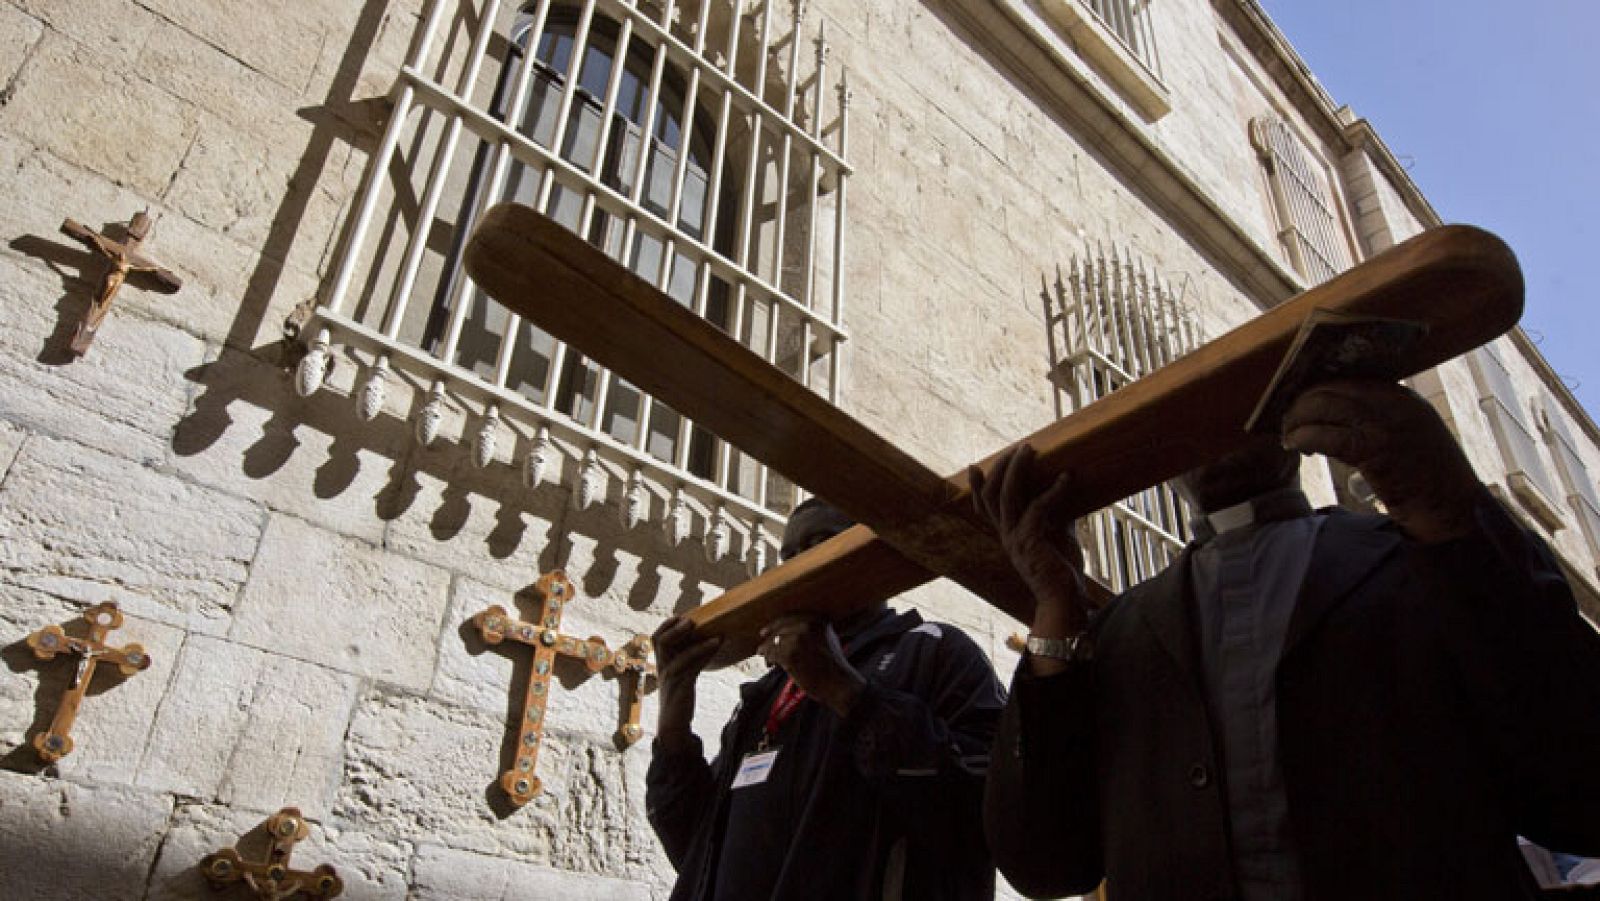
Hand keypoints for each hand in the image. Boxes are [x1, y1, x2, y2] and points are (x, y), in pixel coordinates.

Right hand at [652, 616, 721, 751]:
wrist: (674, 724)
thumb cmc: (680, 696)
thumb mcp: (683, 674)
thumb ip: (690, 658)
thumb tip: (710, 639)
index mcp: (661, 663)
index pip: (656, 638)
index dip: (667, 625)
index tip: (682, 617)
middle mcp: (662, 667)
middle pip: (661, 641)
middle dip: (676, 629)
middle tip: (692, 621)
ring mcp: (670, 678)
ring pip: (680, 655)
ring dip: (699, 643)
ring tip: (716, 635)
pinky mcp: (680, 687)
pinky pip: (692, 668)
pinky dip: (705, 656)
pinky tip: (717, 648)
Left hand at [757, 615, 866, 716]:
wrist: (839, 684)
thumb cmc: (834, 667)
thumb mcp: (828, 640)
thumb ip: (812, 631)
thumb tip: (789, 632)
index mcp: (817, 620)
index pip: (789, 618)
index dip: (775, 625)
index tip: (765, 631)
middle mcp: (807, 625)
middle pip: (779, 630)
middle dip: (769, 639)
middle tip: (761, 647)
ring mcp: (798, 639)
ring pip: (774, 642)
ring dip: (767, 651)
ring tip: (765, 658)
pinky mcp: (790, 654)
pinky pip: (772, 654)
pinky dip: (769, 659)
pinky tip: (769, 664)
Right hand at [969, 443, 1090, 636]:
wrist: (1064, 602)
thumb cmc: (1062, 572)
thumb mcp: (1059, 537)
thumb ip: (1057, 515)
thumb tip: (1065, 491)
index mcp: (1008, 535)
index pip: (984, 507)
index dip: (977, 487)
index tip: (973, 466)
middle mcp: (1006, 535)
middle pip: (991, 494)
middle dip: (1001, 467)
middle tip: (1018, 448)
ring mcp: (1016, 538)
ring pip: (1007, 496)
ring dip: (1018, 469)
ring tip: (1029, 450)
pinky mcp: (1031, 541)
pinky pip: (1038, 507)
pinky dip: (1054, 489)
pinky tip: (1067, 478)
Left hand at [1282, 379, 1485, 543]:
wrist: (1455, 508)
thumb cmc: (1431, 479)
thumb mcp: (1411, 435)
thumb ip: (1381, 420)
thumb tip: (1339, 415)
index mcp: (1403, 397)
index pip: (1348, 380)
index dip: (1318, 390)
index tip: (1302, 404)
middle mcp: (1394, 404)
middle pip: (1331, 389)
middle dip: (1302, 403)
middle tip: (1289, 421)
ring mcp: (1386, 424)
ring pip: (1324, 407)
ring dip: (1298, 420)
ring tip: (1290, 436)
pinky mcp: (1376, 451)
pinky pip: (1327, 436)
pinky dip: (1304, 438)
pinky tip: (1297, 446)